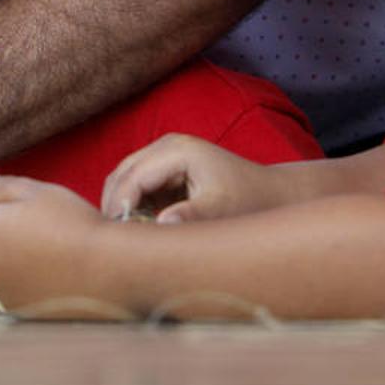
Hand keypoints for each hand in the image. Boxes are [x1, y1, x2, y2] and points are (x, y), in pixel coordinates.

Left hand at [0, 171, 106, 310]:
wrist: (108, 271)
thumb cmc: (78, 229)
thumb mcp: (41, 192)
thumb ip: (5, 186)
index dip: (9, 212)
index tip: (31, 216)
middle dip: (6, 238)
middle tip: (43, 236)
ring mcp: (0, 287)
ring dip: (14, 264)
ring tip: (50, 258)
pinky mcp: (16, 309)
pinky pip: (14, 292)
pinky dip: (26, 286)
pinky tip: (52, 278)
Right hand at [101, 134, 283, 222]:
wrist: (270, 192)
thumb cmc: (249, 201)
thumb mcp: (222, 210)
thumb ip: (192, 215)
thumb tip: (161, 224)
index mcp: (178, 150)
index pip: (133, 177)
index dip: (119, 205)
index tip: (117, 236)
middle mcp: (166, 145)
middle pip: (121, 174)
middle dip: (114, 205)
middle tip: (115, 239)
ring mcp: (163, 152)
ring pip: (123, 178)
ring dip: (120, 204)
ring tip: (125, 234)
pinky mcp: (164, 165)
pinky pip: (135, 183)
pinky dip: (131, 204)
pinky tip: (138, 226)